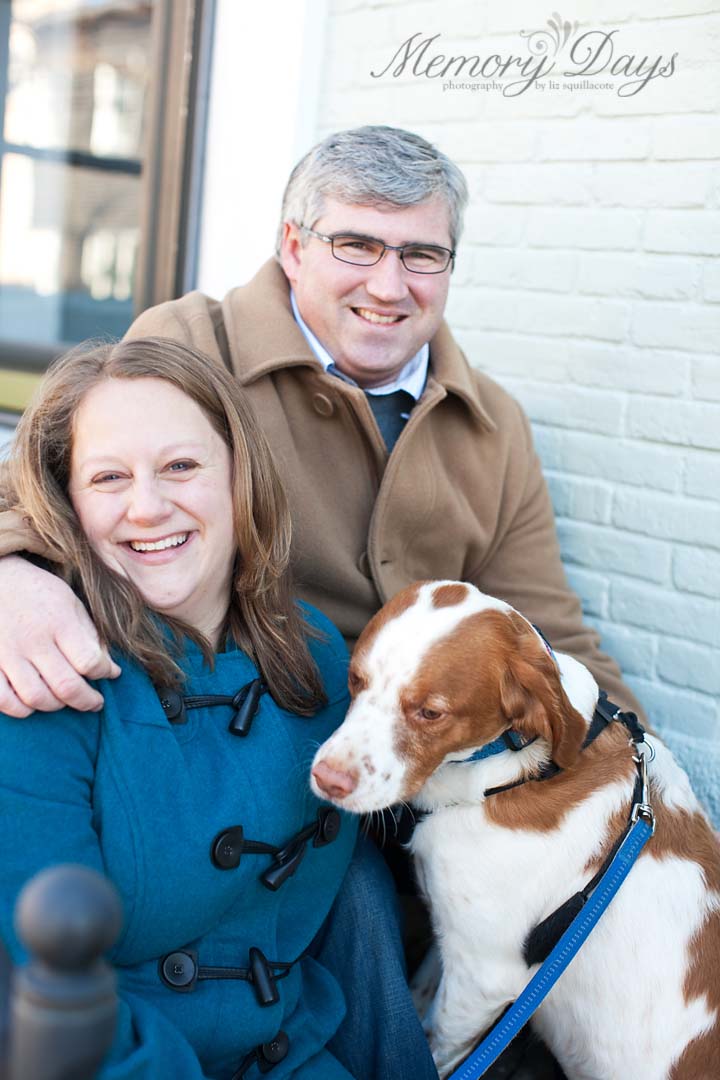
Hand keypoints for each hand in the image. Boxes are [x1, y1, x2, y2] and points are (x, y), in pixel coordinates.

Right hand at [0, 556, 120, 715]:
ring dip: (57, 706)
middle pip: (66, 686)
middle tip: (95, 701)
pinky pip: (4, 700)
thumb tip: (109, 667)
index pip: (90, 661)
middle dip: (87, 700)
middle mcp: (33, 640)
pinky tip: (33, 703)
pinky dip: (21, 709)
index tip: (110, 673)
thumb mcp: (71, 602)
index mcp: (59, 622)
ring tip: (65, 700)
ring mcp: (7, 654)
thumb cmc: (38, 593)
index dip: (105, 673)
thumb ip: (89, 635)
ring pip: (37, 698)